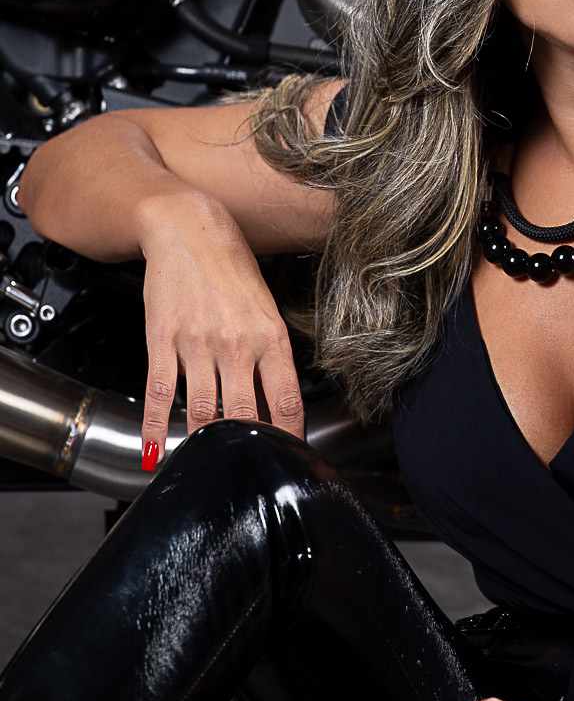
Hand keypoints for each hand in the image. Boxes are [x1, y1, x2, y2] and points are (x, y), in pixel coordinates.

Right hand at [138, 190, 303, 456]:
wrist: (188, 230)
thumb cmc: (232, 268)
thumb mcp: (266, 309)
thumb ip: (271, 356)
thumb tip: (274, 404)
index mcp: (270, 337)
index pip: (286, 402)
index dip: (290, 438)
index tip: (290, 458)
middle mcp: (236, 344)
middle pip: (245, 416)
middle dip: (248, 449)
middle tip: (249, 471)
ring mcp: (197, 344)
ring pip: (202, 412)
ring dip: (204, 444)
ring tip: (208, 463)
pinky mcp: (163, 340)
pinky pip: (160, 394)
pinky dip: (156, 428)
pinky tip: (157, 450)